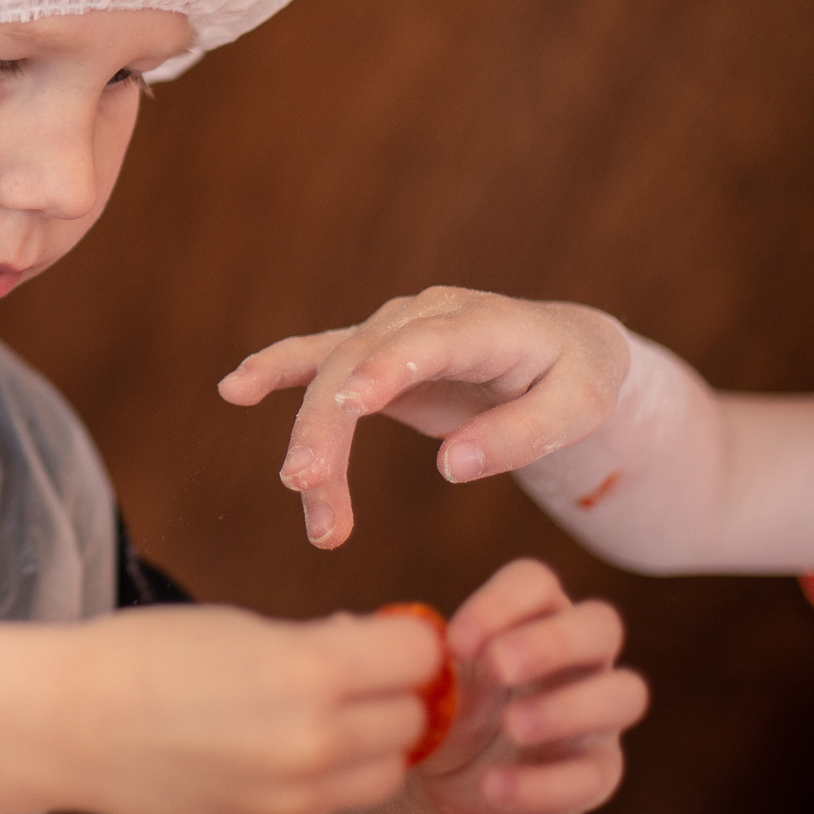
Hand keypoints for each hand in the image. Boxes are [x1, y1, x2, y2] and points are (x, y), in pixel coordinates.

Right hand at [65, 603, 443, 813]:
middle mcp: (315, 741)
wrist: (67, 724)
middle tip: (354, 676)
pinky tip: (279, 749)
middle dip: (391, 694)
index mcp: (310, 672)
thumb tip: (372, 647)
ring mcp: (294, 796)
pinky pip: (334, 802)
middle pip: (412, 720)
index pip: (419, 658)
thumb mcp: (241, 627)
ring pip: (386, 773)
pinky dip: (327, 777)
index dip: (406, 641)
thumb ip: (318, 645)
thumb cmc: (144, 655)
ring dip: (370, 744)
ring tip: (323, 719)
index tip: (385, 637)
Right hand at [218, 286, 630, 546]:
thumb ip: (522, 435)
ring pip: (332, 377)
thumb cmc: (576, 381)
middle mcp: (426, 316)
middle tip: (305, 487)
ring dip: (311, 436)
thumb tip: (452, 467)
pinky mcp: (373, 356)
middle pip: (360, 365)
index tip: (351, 404)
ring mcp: (392, 331)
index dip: (387, 369)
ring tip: (302, 497)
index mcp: (486, 324)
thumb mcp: (579, 410)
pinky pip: (317, 362)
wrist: (562, 350)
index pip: (427, 343)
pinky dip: (277, 372)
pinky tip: (234, 389)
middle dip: (327, 424)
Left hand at [404, 559, 644, 813]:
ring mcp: (596, 714)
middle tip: (500, 666)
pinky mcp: (596, 772)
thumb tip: (347, 628)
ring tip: (513, 726)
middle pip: (600, 625)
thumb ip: (390, 651)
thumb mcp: (416, 676)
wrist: (444, 785)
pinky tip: (494, 786)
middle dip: (553, 641)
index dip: (503, 603)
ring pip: (624, 694)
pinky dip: (543, 782)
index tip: (456, 642)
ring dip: (569, 706)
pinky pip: (592, 773)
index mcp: (532, 616)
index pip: (536, 584)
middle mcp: (578, 657)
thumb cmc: (437, 707)